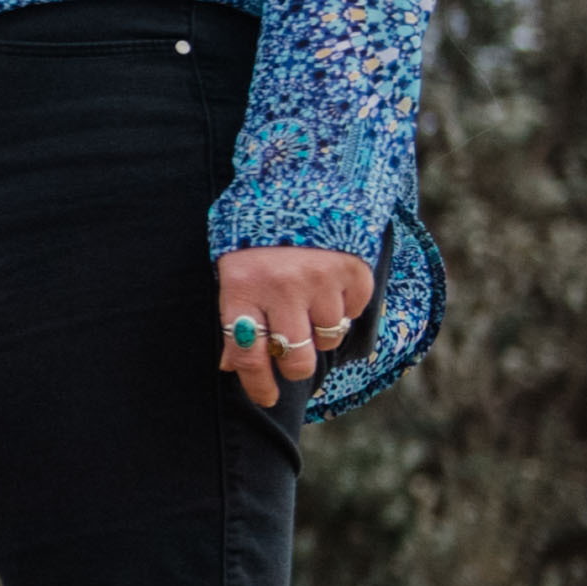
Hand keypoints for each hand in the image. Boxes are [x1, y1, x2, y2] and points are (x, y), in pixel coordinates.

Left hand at [216, 246, 374, 411]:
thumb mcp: (233, 273)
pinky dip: (344, 307)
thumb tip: (232, 368)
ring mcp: (320, 280)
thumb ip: (233, 318)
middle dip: (294, 365)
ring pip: (327, 339)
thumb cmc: (257, 241)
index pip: (248, 354)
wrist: (300, 188)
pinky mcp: (352, 272)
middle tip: (292, 353)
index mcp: (242, 287)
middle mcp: (282, 286)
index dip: (258, 384)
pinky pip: (354, 314)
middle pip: (296, 359)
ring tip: (308, 302)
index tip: (267, 398)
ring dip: (319, 331)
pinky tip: (329, 285)